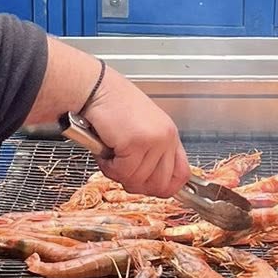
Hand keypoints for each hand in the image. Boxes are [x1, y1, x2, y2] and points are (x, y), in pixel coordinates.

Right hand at [82, 66, 190, 197]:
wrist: (96, 88)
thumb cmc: (112, 106)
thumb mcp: (141, 129)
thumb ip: (151, 153)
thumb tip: (150, 182)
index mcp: (170, 135)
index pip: (182, 174)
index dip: (166, 188)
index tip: (151, 188)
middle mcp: (166, 138)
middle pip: (160, 185)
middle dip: (137, 185)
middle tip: (122, 171)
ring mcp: (153, 141)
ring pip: (138, 181)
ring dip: (118, 173)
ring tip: (110, 153)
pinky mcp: (135, 143)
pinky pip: (123, 172)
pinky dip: (109, 167)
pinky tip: (105, 149)